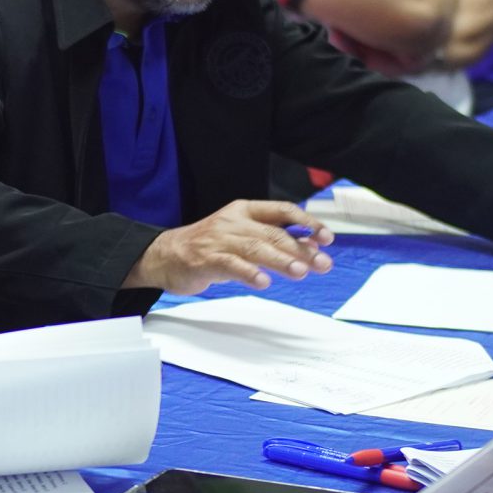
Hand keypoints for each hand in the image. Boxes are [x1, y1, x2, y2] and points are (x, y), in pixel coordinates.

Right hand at [124, 199, 334, 294]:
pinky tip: (263, 282)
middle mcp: (234, 221)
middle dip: (300, 248)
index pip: (283, 210)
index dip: (307, 222)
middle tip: (322, 263)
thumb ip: (274, 241)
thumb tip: (312, 247)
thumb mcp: (243, 238)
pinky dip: (248, 273)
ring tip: (300, 272)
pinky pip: (230, 265)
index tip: (327, 237)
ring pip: (255, 248)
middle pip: (273, 232)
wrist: (164, 255)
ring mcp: (219, 239)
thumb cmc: (209, 247)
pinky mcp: (205, 259)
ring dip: (280, 260)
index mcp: (245, 210)